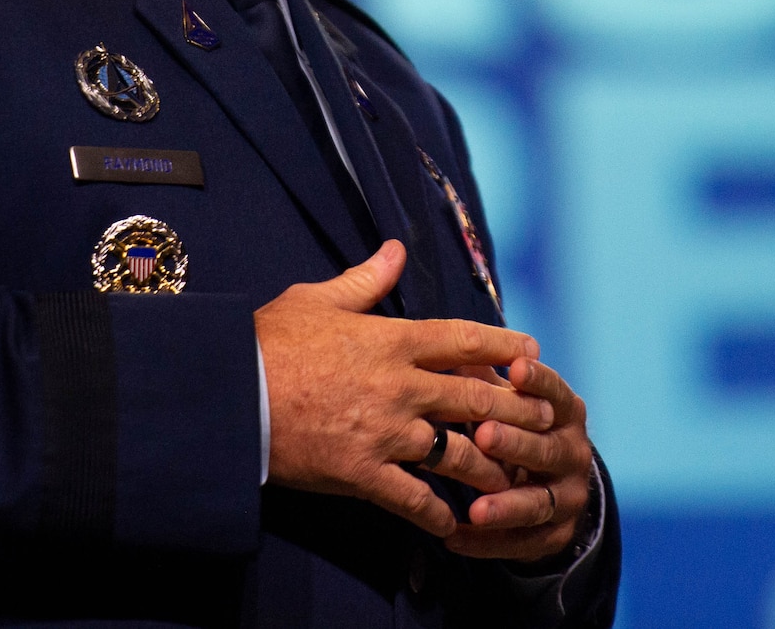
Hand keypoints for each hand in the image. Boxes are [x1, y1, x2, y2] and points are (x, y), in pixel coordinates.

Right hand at [255, 241, 553, 536]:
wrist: (229, 394)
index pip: (463, 339)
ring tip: (512, 478)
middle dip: (516, 410)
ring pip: (457, 452)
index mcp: (392, 340)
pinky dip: (438, 513)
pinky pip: (413, 499)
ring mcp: (385, 432)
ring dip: (489, 467)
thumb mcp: (317, 300)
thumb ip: (365, 280)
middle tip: (545, 420)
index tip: (533, 354)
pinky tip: (454, 523)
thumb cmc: (269, 341)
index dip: (504, 346)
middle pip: (475, 397)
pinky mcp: (362, 472)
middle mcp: (400, 386)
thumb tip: (396, 250)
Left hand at [445, 357, 594, 562]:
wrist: (550, 487)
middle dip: (516, 443)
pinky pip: (522, 543)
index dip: (539, 381)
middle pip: (547, 449)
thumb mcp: (508, 403)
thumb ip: (486, 381)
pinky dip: (487, 543)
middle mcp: (574, 454)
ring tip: (476, 509)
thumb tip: (452, 349)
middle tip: (484, 435)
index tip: (516, 367)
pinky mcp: (555, 536)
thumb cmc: (517, 429)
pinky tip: (454, 538)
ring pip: (539, 502)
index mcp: (567, 414)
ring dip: (507, 505)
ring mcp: (569, 498)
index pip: (557, 395)